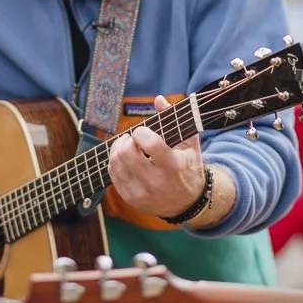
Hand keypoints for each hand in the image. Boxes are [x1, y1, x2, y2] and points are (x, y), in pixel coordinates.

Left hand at [107, 95, 205, 218]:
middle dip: (126, 140)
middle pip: (127, 153)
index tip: (141, 131)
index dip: (141, 132)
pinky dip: (116, 161)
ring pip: (116, 163)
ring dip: (118, 148)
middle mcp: (157, 182)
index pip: (150, 144)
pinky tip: (125, 158)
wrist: (188, 203)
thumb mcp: (189, 145)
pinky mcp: (131, 199)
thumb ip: (176, 120)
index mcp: (173, 166)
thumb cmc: (189, 168)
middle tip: (132, 138)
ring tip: (127, 145)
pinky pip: (113, 174)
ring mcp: (142, 193)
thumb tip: (159, 99)